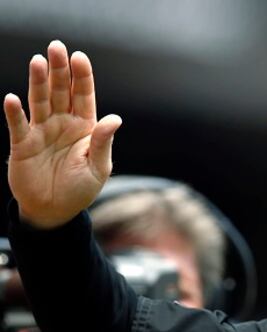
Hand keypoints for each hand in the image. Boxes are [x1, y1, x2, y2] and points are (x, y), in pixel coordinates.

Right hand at [4, 40, 121, 228]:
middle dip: (59, 70)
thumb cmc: (81, 189)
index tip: (80, 57)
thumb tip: (115, 118)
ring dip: (38, 82)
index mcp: (85, 127)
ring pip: (39, 101)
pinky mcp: (22, 144)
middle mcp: (62, 123)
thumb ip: (103, 142)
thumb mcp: (97, 167)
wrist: (55, 211)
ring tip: (38, 62)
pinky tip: (12, 99)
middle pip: (60, 91)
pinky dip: (15, 113)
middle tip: (56, 47)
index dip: (81, 77)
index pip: (84, 96)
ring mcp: (42, 131)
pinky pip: (18, 125)